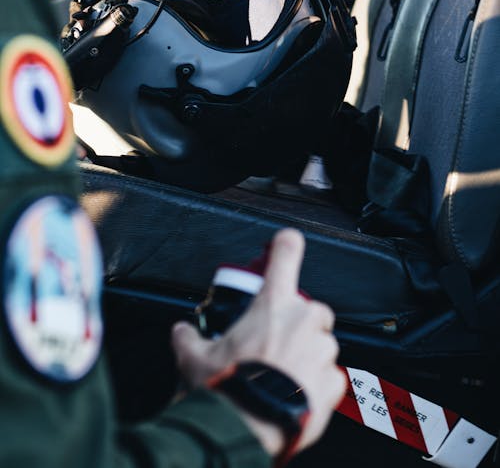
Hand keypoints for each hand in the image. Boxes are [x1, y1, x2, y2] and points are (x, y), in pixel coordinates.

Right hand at [171, 228, 345, 454]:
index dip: (287, 244)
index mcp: (272, 304)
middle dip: (297, 325)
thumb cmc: (226, 388)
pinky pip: (330, 377)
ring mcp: (321, 350)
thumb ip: (188, 338)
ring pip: (322, 344)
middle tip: (275, 347)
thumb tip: (181, 331)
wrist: (247, 429)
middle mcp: (302, 320)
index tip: (288, 242)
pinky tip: (295, 396)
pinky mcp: (333, 382)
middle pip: (310, 309)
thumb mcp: (194, 358)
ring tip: (283, 378)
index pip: (285, 254)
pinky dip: (316, 385)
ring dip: (307, 356)